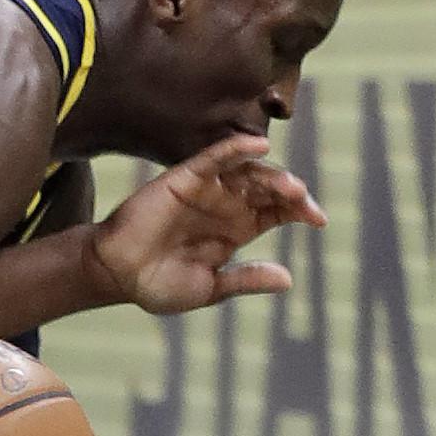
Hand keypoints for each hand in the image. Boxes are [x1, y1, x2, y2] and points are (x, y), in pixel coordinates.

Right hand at [88, 135, 326, 315]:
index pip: (277, 212)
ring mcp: (206, 191)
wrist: (117, 276)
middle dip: (290, 193)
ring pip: (248, 172)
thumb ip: (245, 280)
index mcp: (236, 231)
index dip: (300, 211)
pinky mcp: (184, 179)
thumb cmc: (158, 285)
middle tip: (302, 201)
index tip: (319, 220)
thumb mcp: (210, 288)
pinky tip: (259, 147)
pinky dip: (237, 149)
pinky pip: (215, 159)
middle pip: (269, 189)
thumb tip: (288, 279)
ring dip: (271, 175)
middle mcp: (225, 206)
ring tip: (289, 187)